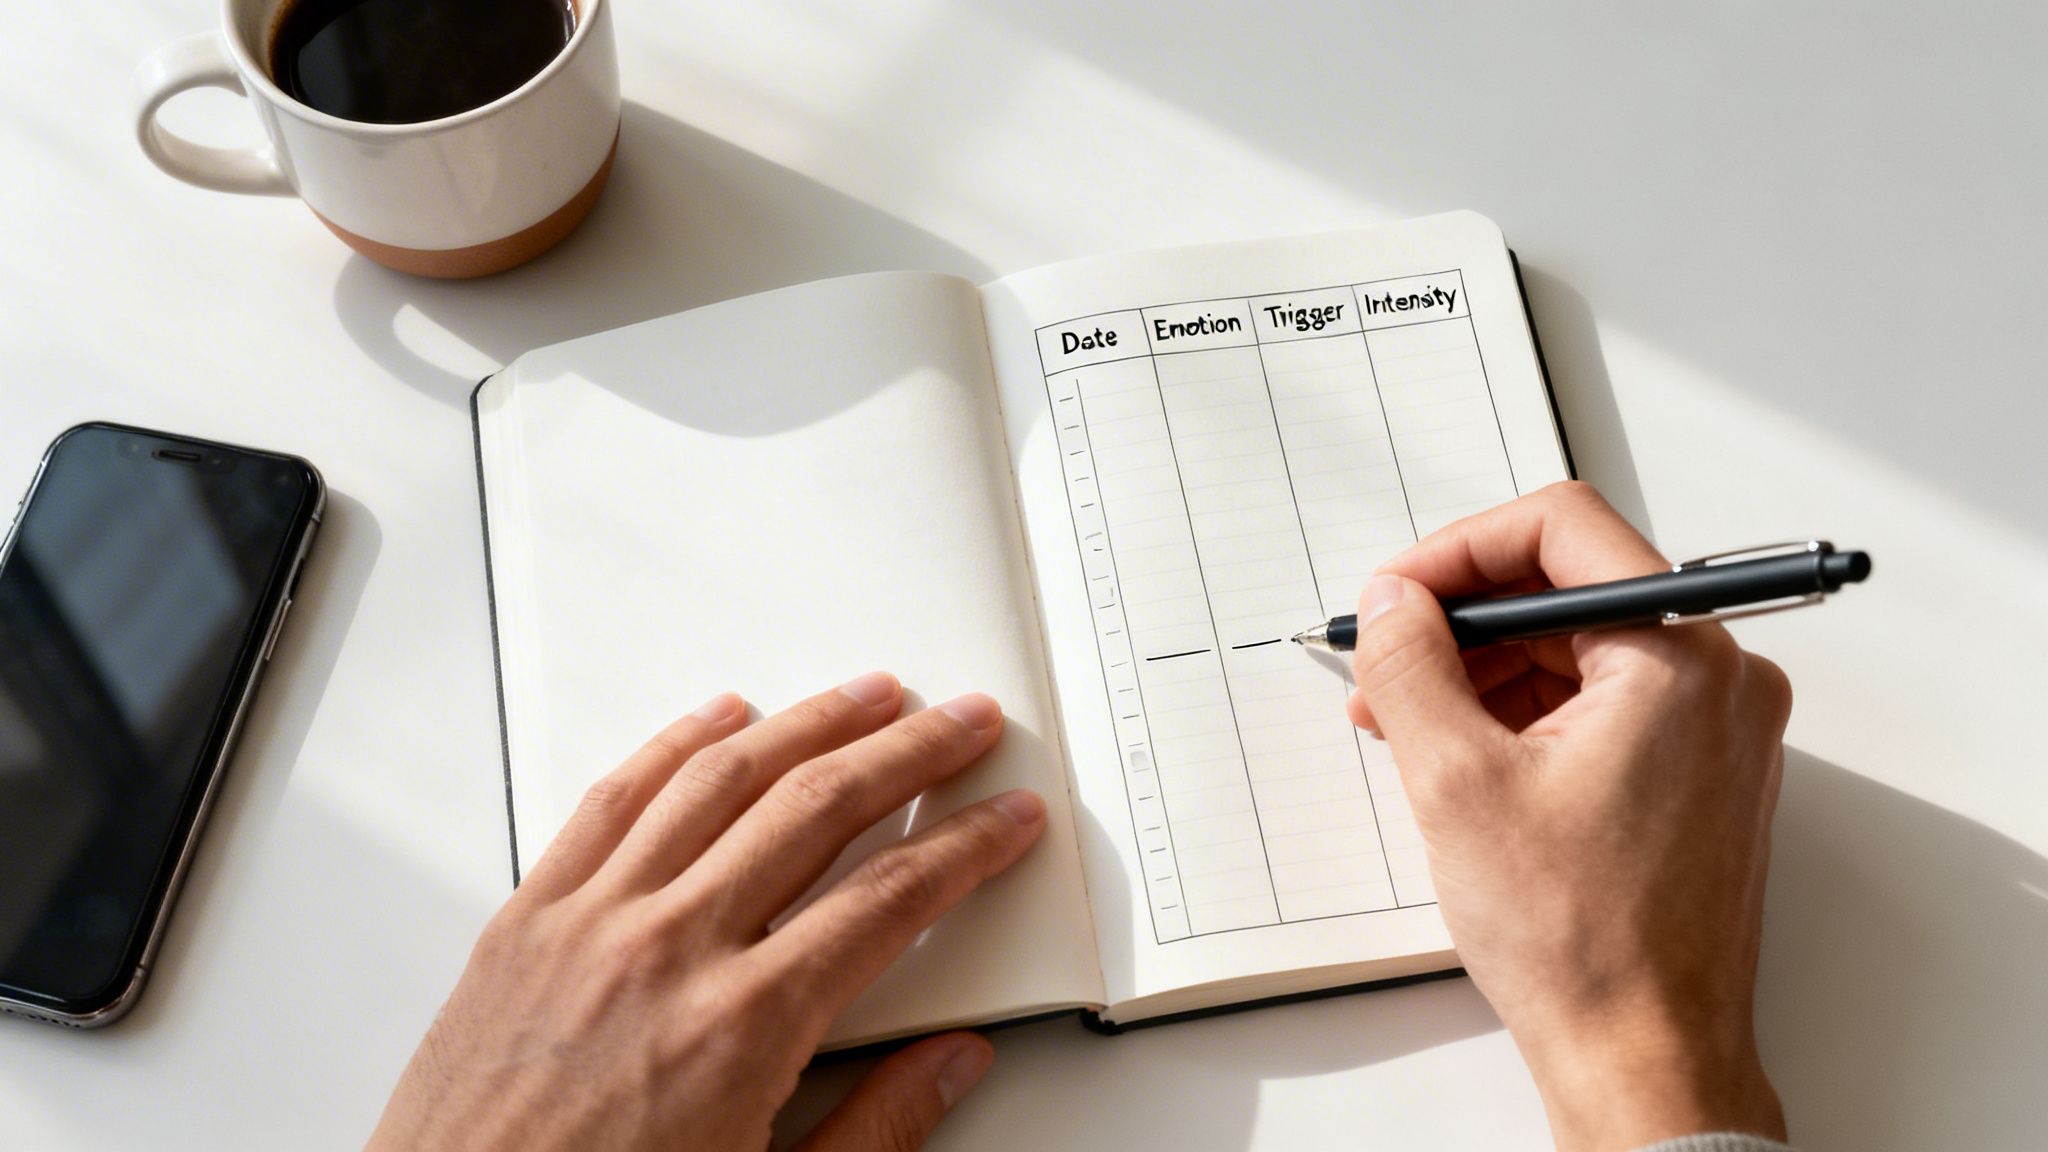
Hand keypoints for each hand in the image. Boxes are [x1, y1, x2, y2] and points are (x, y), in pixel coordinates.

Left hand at [369, 672, 1045, 1150]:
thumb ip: (877, 1130)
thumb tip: (952, 1064)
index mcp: (742, 1028)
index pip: (890, 899)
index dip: (966, 848)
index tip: (1006, 819)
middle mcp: (667, 952)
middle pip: (817, 809)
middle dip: (910, 752)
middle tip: (962, 723)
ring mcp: (589, 923)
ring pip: (719, 780)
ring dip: (808, 723)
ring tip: (868, 695)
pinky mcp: (525, 921)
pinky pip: (611, 801)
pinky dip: (674, 746)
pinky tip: (720, 719)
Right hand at [1348, 483, 1789, 1150]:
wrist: (1644, 1056)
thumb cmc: (1582, 941)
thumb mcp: (1456, 780)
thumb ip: (1412, 665)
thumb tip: (1391, 604)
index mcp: (1680, 658)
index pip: (1562, 528)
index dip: (1458, 550)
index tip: (1398, 595)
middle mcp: (1720, 678)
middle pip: (1570, 588)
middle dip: (1462, 622)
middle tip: (1386, 662)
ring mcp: (1717, 728)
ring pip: (1582, 647)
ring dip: (1486, 670)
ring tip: (1408, 725)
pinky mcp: (1700, 771)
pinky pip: (1604, 701)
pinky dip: (1528, 713)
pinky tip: (1463, 754)